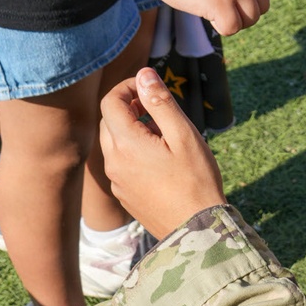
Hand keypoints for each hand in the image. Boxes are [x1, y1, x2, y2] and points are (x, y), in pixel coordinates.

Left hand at [100, 69, 225, 238]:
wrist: (196, 230)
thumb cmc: (196, 180)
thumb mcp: (184, 135)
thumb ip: (161, 102)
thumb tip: (143, 74)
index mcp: (126, 143)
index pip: (110, 101)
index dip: (128, 87)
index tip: (150, 89)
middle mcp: (113, 161)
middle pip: (109, 120)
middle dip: (129, 107)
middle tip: (159, 110)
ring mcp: (116, 180)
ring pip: (113, 142)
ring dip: (131, 129)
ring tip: (163, 135)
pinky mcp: (123, 194)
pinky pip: (120, 162)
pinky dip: (133, 150)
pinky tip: (160, 160)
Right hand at [149, 0, 268, 35]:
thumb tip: (238, 3)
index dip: (244, 2)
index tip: (226, 0)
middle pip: (260, 9)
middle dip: (242, 15)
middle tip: (219, 9)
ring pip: (249, 20)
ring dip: (231, 21)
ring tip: (211, 10)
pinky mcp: (221, 3)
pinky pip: (232, 27)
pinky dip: (219, 27)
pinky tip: (206, 13)